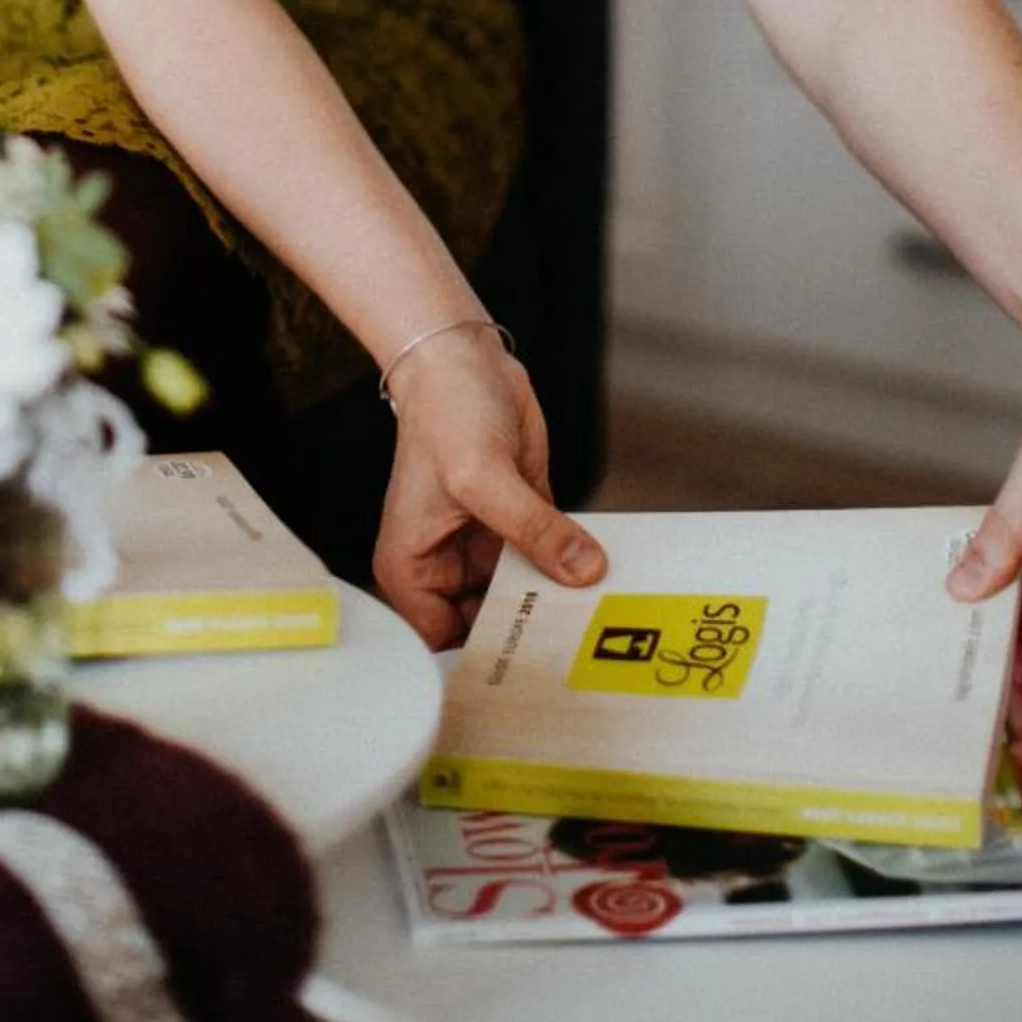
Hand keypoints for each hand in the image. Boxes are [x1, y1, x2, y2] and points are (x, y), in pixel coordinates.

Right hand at [371, 329, 607, 649]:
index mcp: (412, 569)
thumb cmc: (444, 412)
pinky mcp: (523, 523)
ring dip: (561, 598)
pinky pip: (553, 557)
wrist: (464, 360)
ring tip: (603, 616)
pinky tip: (609, 574)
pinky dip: (576, 563)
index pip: (444, 640)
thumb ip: (532, 527)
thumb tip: (583, 571)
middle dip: (533, 628)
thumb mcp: (482, 474)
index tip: (535, 662)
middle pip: (493, 623)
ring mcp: (487, 546)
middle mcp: (448, 566)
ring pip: (530, 594)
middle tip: (581, 643)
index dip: (484, 652)